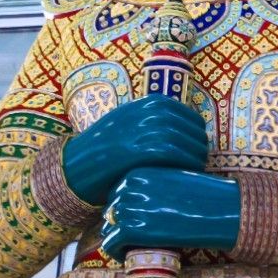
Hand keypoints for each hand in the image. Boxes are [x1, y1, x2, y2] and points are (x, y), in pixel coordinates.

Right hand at [62, 97, 208, 205]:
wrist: (76, 164)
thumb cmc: (106, 146)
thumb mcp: (131, 121)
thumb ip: (155, 120)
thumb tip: (186, 130)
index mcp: (151, 102)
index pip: (192, 117)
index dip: (199, 136)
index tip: (199, 149)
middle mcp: (151, 111)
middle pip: (192, 130)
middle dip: (200, 148)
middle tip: (201, 163)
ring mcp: (146, 128)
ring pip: (187, 142)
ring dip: (196, 158)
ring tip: (196, 170)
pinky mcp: (141, 148)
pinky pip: (174, 154)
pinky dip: (185, 164)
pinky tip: (186, 175)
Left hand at [100, 167, 239, 257]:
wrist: (221, 209)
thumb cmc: (204, 195)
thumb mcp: (173, 178)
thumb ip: (150, 185)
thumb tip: (132, 203)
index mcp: (139, 171)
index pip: (116, 192)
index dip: (125, 208)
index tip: (137, 219)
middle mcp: (130, 187)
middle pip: (111, 210)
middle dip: (120, 224)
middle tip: (136, 236)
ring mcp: (130, 207)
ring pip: (108, 228)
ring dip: (118, 238)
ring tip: (132, 247)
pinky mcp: (133, 229)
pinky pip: (111, 245)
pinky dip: (117, 253)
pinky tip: (129, 256)